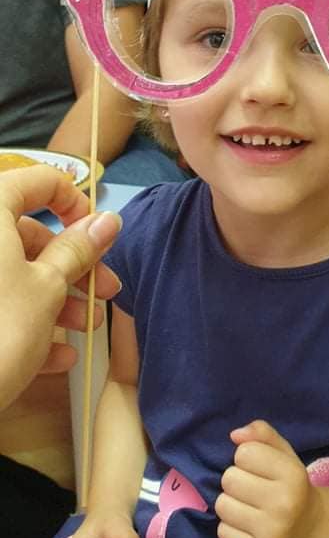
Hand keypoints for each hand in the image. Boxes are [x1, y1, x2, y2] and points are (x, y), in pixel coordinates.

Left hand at [0, 165, 121, 407]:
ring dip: (54, 299)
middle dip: (71, 267)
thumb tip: (106, 221)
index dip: (75, 205)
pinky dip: (24, 321)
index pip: (39, 180)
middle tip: (103, 293)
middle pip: (27, 234)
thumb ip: (78, 250)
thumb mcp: (49, 286)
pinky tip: (52, 357)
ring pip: (13, 271)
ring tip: (80, 330)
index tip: (97, 237)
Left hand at [215, 420, 316, 537]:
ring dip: (230, 504)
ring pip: (222, 505)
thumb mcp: (283, 453)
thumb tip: (235, 435)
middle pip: (229, 479)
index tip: (259, 468)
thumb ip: (261, 433)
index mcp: (293, 474)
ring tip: (248, 507)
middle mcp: (285, 504)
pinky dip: (230, 528)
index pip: (244, 453)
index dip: (246, 457)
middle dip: (236, 480)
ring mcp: (273, 533)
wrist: (309, 528)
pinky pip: (223, 533)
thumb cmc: (289, 484)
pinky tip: (247, 527)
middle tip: (252, 489)